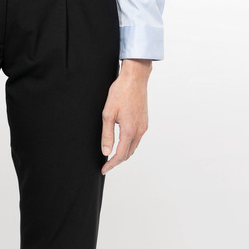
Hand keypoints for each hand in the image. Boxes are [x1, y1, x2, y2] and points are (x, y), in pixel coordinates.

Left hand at [100, 59, 151, 174]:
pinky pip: (137, 139)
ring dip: (124, 153)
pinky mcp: (145, 121)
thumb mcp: (108, 114)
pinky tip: (122, 142)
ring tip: (112, 155)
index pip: (120, 155)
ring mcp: (144, 126)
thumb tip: (106, 152)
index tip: (104, 169)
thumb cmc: (120, 93)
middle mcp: (139, 131)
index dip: (111, 164)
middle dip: (117, 161)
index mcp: (130, 130)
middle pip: (128, 153)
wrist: (135, 79)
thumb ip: (107, 135)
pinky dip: (129, 144)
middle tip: (106, 164)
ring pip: (134, 147)